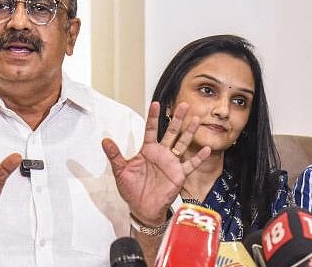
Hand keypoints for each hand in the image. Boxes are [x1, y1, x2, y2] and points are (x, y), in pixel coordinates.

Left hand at [103, 102, 210, 225]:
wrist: (142, 208)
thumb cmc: (132, 189)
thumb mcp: (121, 171)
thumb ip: (115, 155)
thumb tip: (104, 140)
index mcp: (148, 150)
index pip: (151, 130)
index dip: (153, 117)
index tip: (156, 104)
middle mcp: (161, 153)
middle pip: (171, 132)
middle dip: (177, 119)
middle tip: (184, 105)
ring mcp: (172, 163)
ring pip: (182, 144)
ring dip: (189, 132)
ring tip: (196, 120)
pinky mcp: (179, 174)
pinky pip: (191, 165)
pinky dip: (198, 158)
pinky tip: (206, 149)